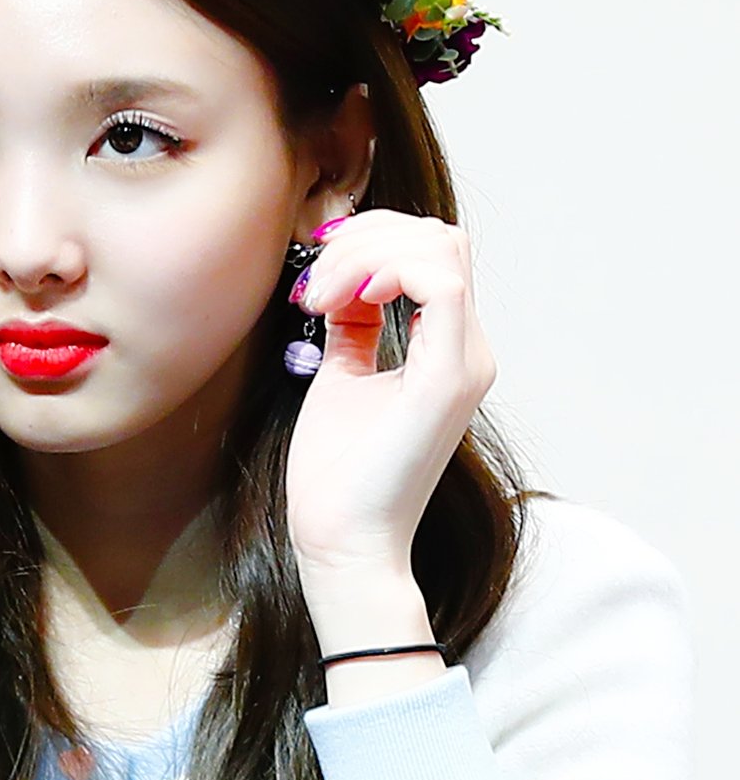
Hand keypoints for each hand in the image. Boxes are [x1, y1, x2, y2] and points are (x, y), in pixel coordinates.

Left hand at [283, 209, 495, 576]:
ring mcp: (464, 364)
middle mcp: (466, 352)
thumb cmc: (337, 476)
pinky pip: (441, 284)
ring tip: (320, 297)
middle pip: (440, 238)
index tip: (316, 276)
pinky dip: (389, 272)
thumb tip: (345, 286)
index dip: (371, 241)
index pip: (431, 254)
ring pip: (441, 249)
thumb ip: (354, 330)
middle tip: (313, 283)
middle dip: (367, 238)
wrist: (341, 542)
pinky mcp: (448, 380)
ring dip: (368, 254)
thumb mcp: (341, 379)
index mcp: (445, 351)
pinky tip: (349, 301)